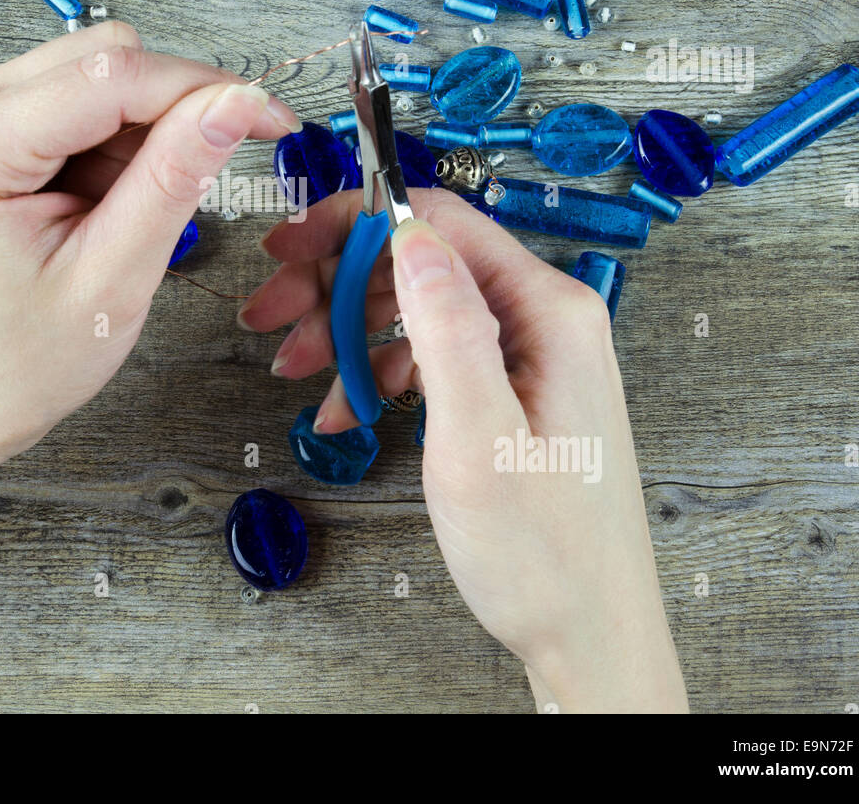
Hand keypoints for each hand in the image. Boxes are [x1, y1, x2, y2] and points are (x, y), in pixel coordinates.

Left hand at [0, 21, 299, 485]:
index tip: (272, 118)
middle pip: (104, 59)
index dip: (205, 88)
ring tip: (122, 217)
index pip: (111, 76)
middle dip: (169, 115)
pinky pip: (81, 101)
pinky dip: (116, 146)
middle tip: (190, 192)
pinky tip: (104, 204)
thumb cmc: (15, 363)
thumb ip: (174, 179)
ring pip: (99, 75)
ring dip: (140, 135)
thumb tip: (237, 102)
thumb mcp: (112, 281)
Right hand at [239, 189, 687, 711]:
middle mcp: (543, 322)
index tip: (289, 249)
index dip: (353, 225)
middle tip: (270, 317)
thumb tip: (409, 235)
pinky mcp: (512, 391)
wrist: (588, 635)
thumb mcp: (479, 439)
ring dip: (348, 333)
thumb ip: (448, 329)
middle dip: (336, 285)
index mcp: (548, 313)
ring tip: (297, 371)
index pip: (439, 224)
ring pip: (417, 310)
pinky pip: (433, 357)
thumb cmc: (545, 555)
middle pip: (420, 264)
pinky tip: (346, 408)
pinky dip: (379, 374)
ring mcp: (528, 357)